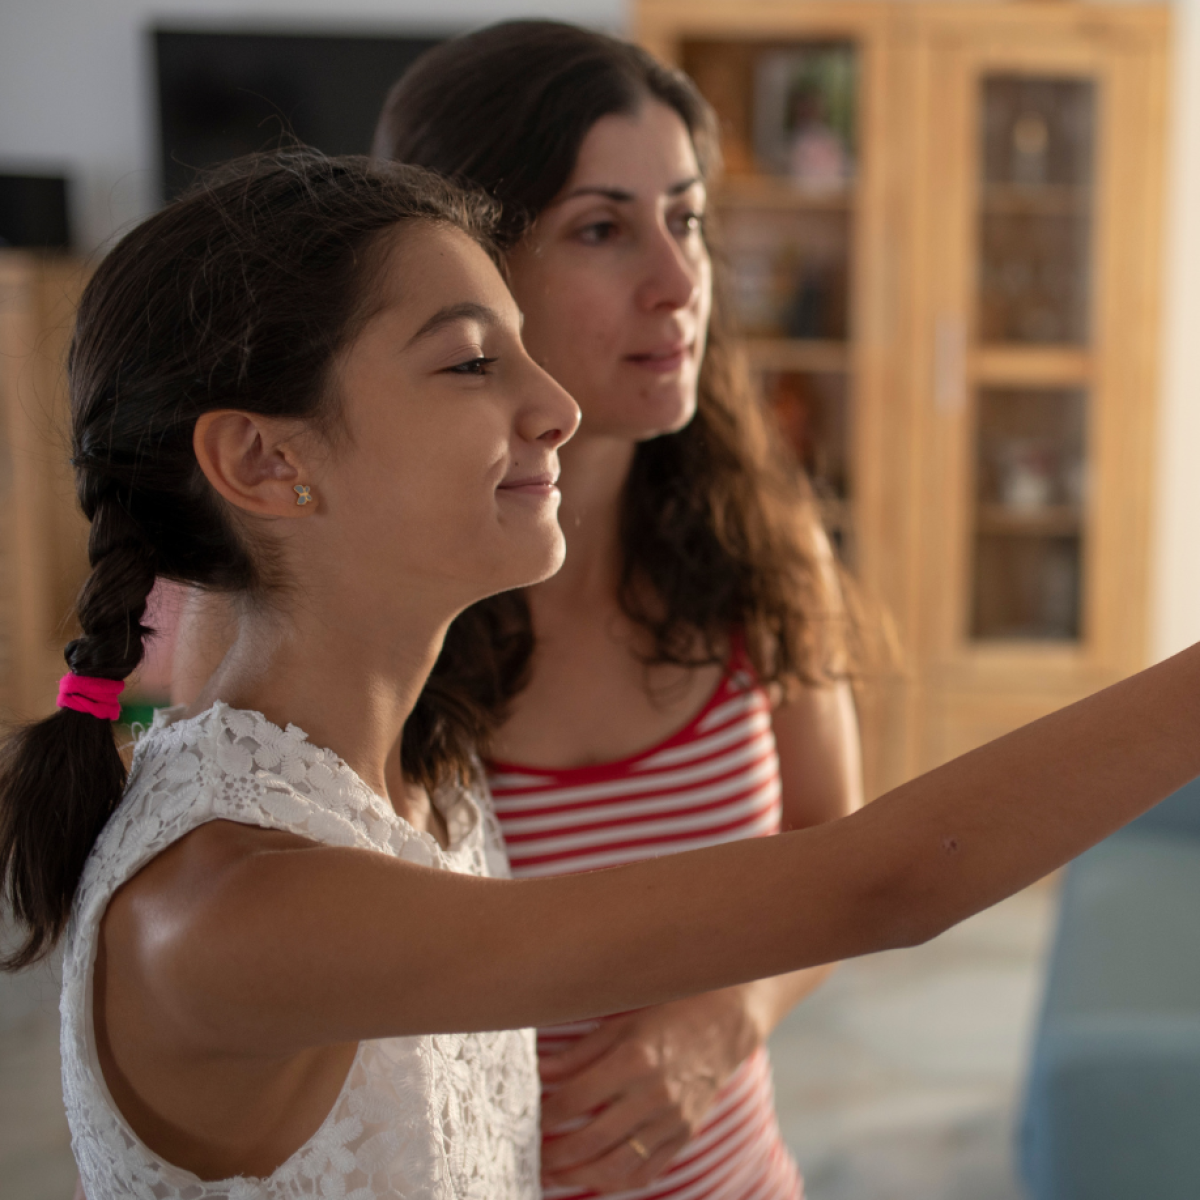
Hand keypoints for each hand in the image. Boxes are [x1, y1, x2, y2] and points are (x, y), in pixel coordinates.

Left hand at [539, 989, 758, 1193]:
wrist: (723, 1024)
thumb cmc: (667, 1014)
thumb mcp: (619, 1023)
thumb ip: (577, 1053)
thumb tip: (537, 1072)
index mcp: (634, 1059)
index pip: (575, 1099)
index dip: (545, 1114)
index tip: (526, 1118)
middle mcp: (654, 1094)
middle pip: (592, 1139)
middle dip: (555, 1154)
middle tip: (530, 1157)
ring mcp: (672, 1119)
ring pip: (618, 1165)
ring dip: (579, 1177)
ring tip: (553, 1176)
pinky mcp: (684, 1135)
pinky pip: (647, 1171)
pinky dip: (616, 1181)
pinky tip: (593, 1178)